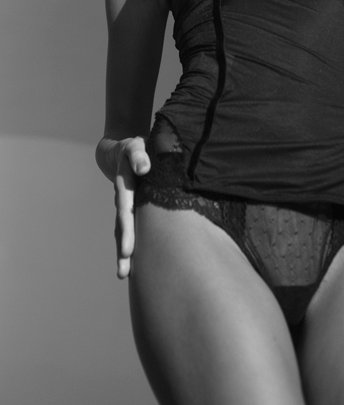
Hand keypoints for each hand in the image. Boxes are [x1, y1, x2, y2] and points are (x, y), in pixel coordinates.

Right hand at [96, 136, 150, 277]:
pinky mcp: (133, 209)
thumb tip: (144, 168)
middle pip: (122, 226)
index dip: (127, 229)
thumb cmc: (135, 147)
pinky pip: (131, 229)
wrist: (123, 149)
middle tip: (123, 271)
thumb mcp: (136, 145)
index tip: (128, 250)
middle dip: (123, 249)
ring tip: (123, 274)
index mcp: (124, 184)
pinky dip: (131, 246)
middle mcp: (123, 198)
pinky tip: (135, 264)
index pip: (126, 210)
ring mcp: (126, 205)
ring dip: (123, 252)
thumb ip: (139, 155)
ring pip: (123, 231)